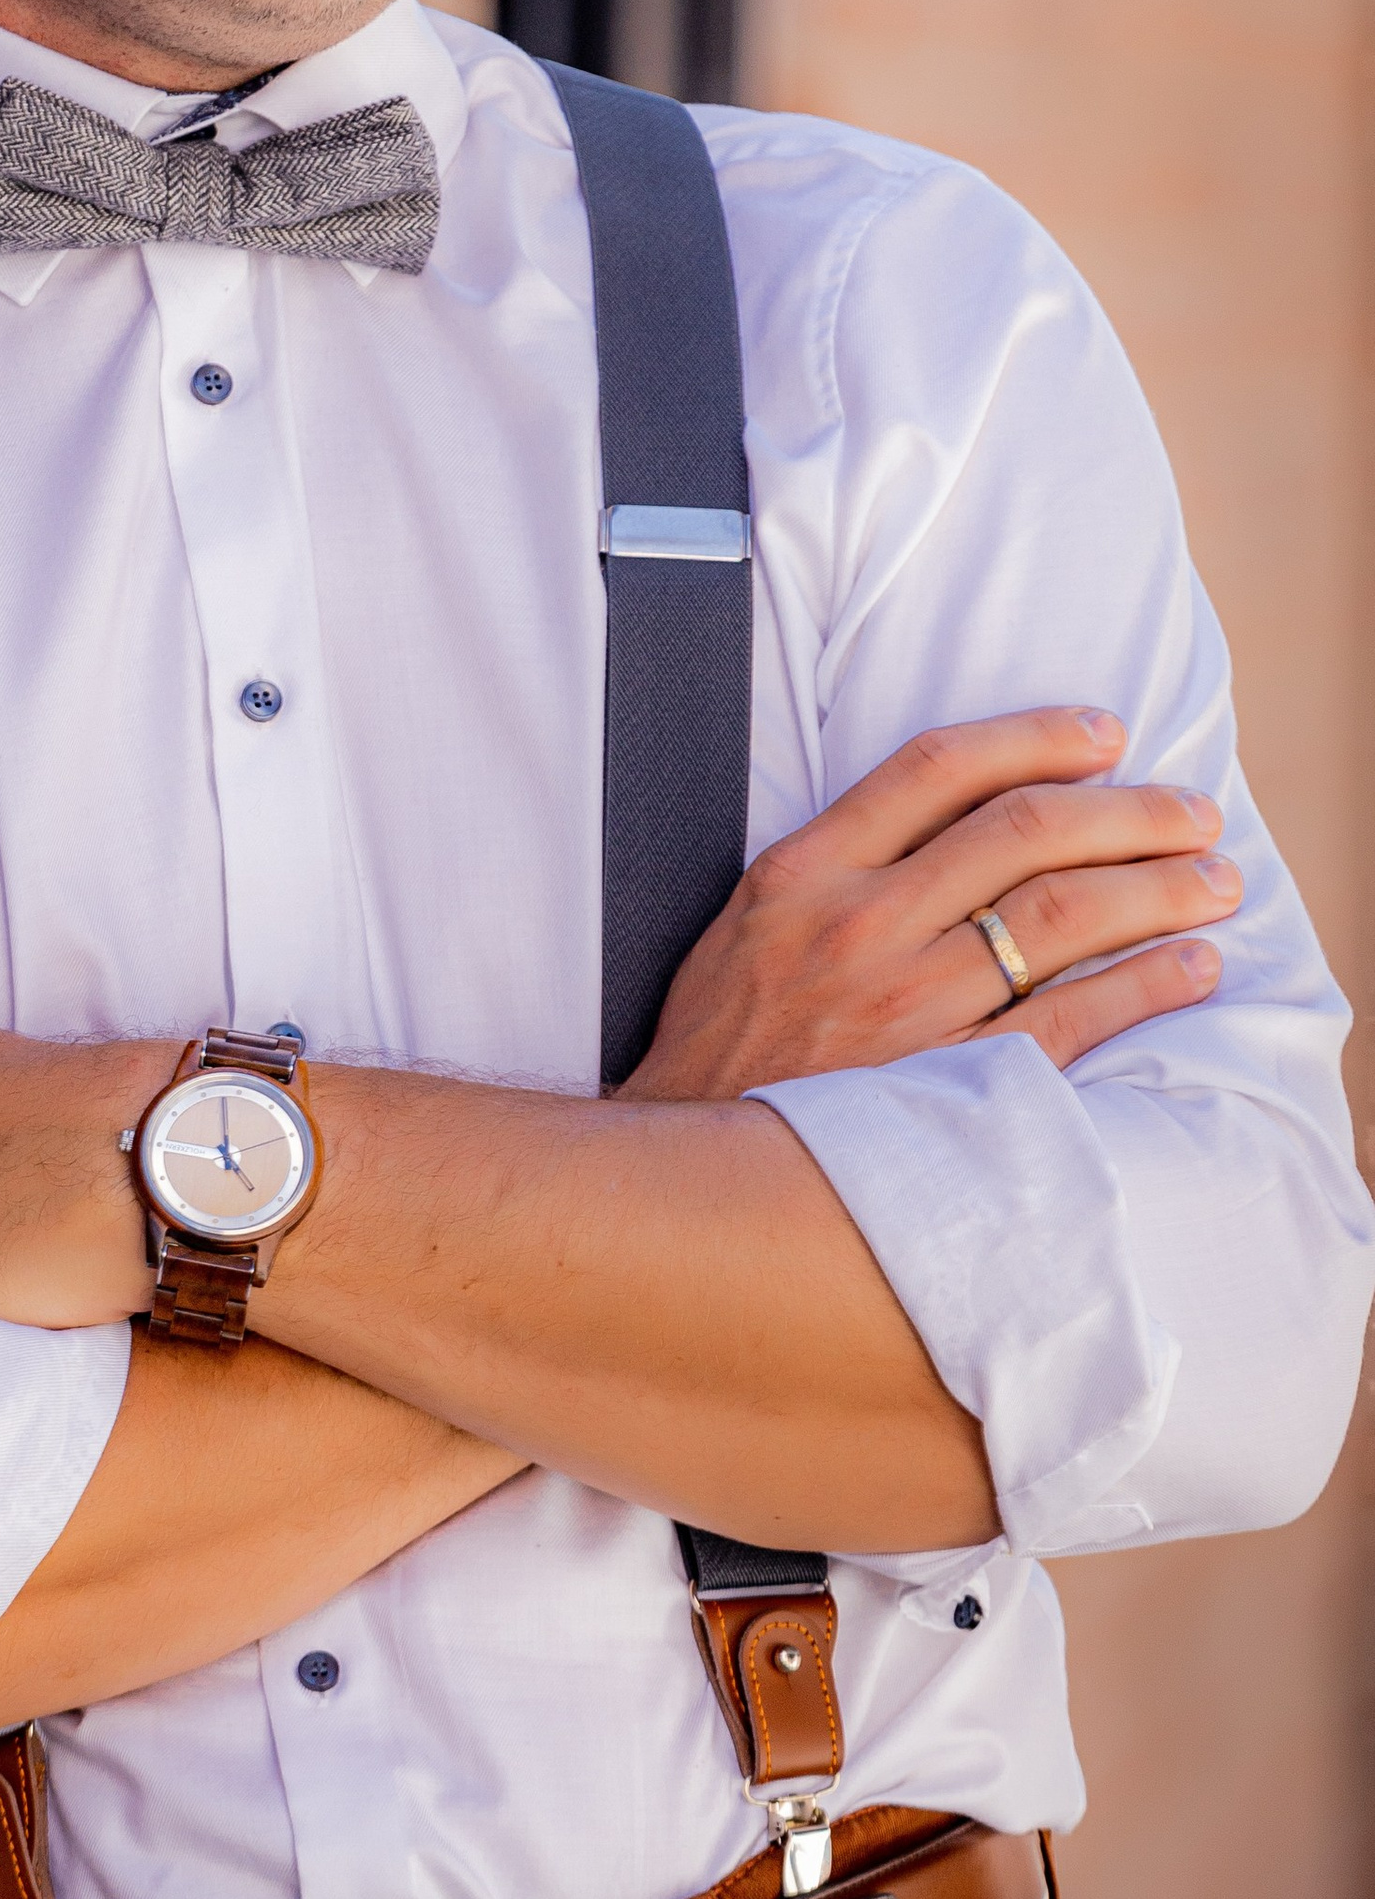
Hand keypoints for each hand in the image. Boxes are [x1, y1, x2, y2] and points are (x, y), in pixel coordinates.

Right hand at [622, 707, 1234, 1102]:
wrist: (685, 1165)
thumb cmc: (721, 1043)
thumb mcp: (747, 922)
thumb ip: (836, 866)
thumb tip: (954, 817)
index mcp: (805, 872)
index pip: (937, 768)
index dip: (1035, 737)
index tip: (1106, 733)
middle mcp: (860, 925)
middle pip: (1023, 832)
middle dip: (1130, 812)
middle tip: (1193, 813)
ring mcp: (906, 1006)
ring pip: (1062, 917)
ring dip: (1157, 889)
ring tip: (1213, 883)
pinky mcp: (944, 1084)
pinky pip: (1069, 1020)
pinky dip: (1145, 986)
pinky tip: (1192, 969)